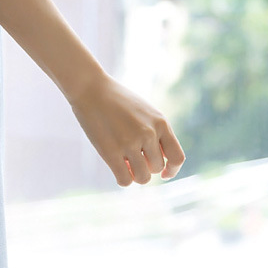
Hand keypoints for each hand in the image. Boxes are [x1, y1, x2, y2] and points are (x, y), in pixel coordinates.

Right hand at [68, 72, 184, 186]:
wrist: (90, 88)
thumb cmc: (117, 100)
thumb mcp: (145, 111)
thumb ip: (157, 133)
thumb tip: (161, 166)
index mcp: (160, 122)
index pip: (177, 157)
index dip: (172, 170)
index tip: (163, 173)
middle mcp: (148, 133)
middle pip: (156, 168)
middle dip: (145, 165)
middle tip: (131, 155)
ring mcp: (130, 142)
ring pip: (143, 177)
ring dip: (135, 174)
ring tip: (124, 162)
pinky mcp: (111, 151)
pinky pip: (125, 180)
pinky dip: (123, 179)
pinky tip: (116, 168)